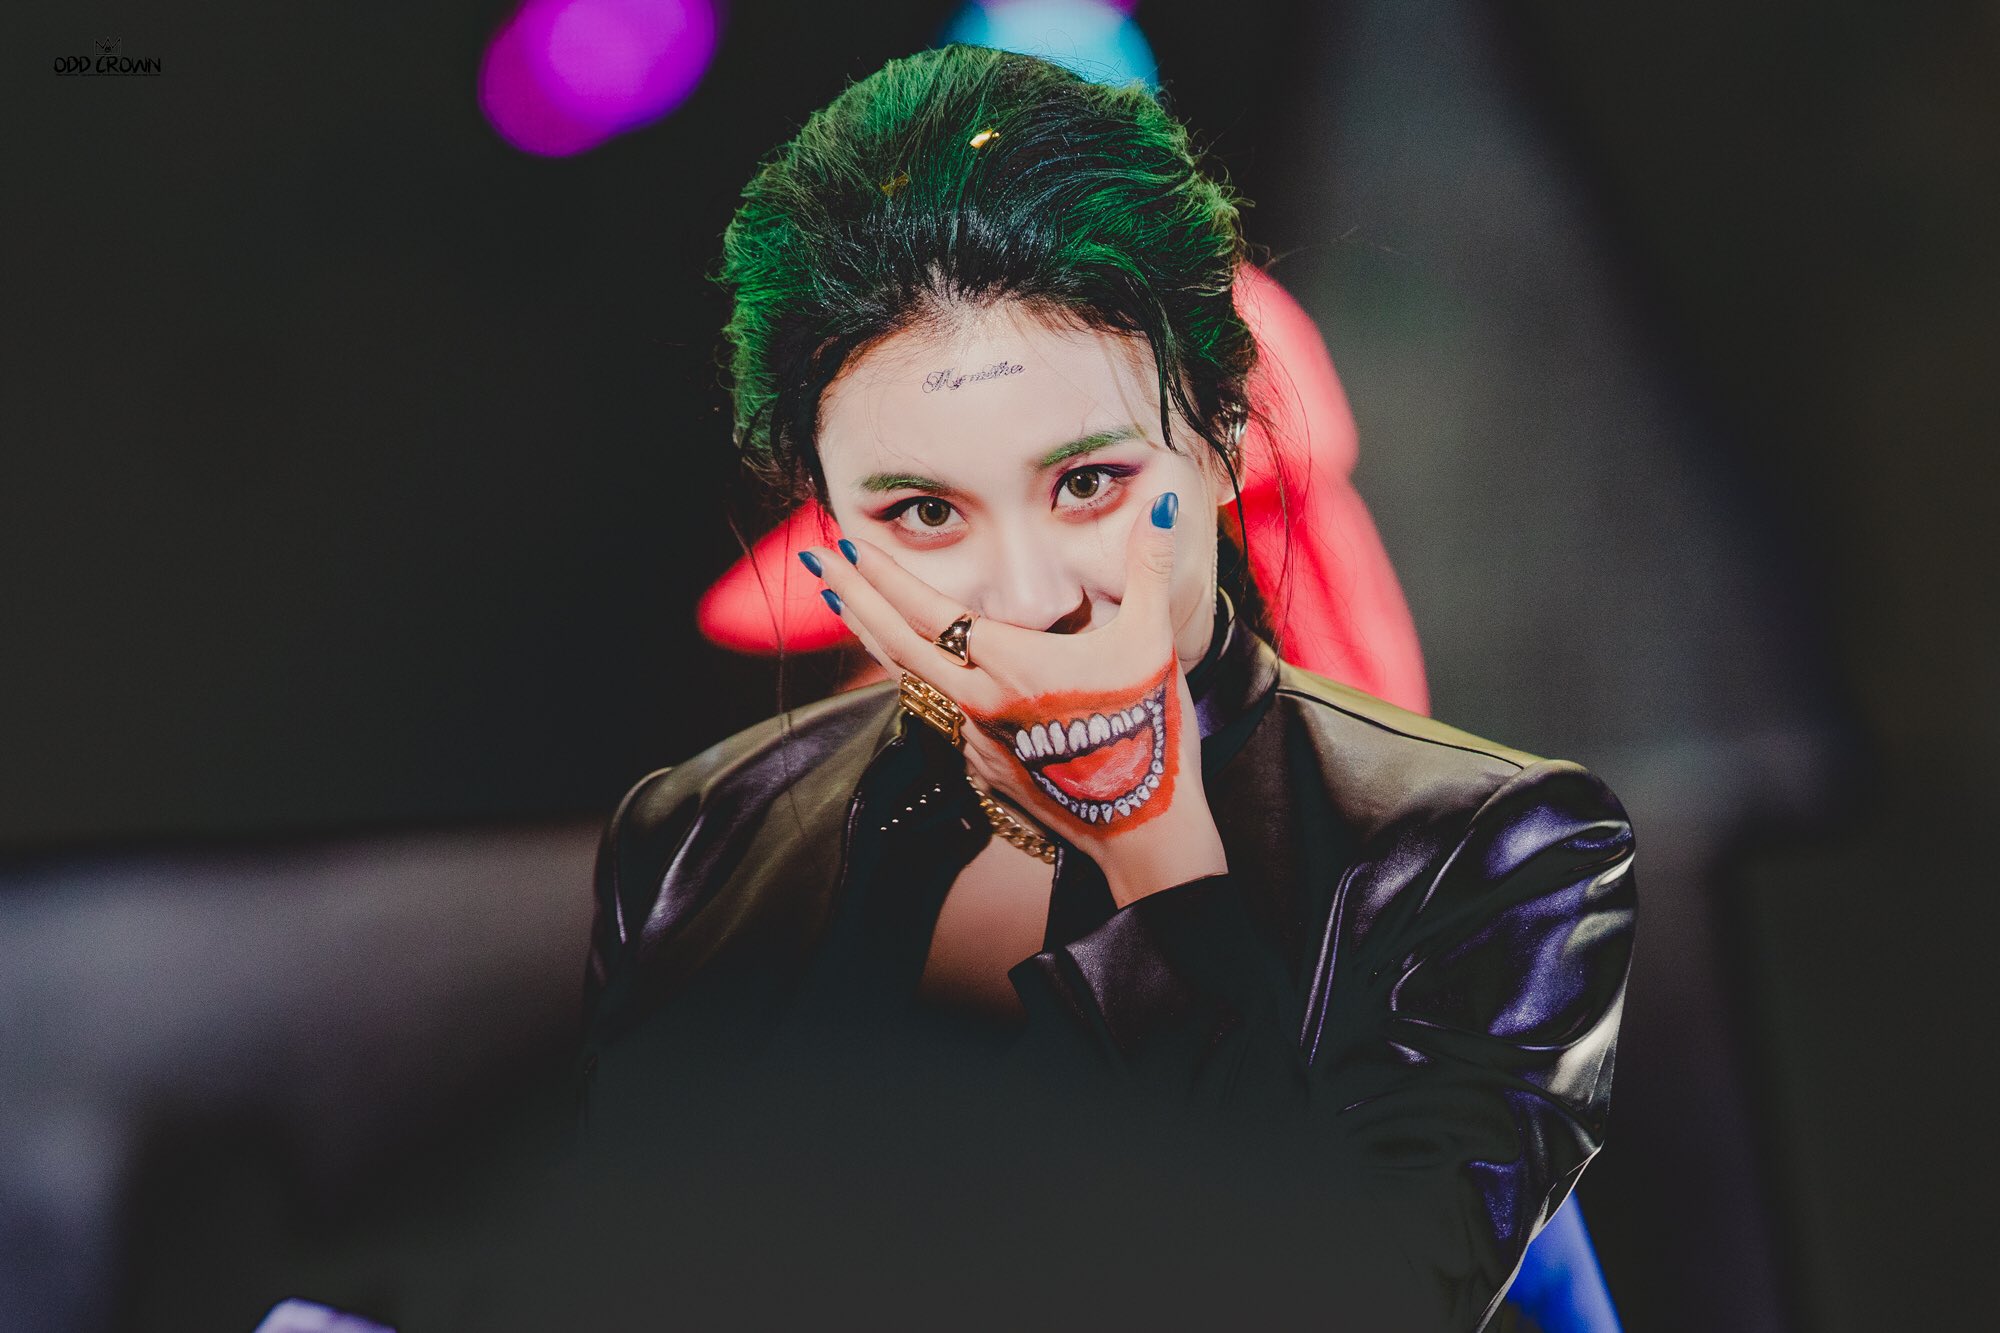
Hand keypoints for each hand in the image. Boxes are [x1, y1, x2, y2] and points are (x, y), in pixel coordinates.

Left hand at [800, 492, 1224, 904]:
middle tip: (815, 563)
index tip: (847, 546)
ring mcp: (976, 741)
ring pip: (909, 682)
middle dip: (852, 598)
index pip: (930, 610)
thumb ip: (1150, 568)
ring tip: (846, 608)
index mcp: (1012, 665)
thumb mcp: (1154, 643)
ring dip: (874, 640)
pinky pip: (940, 716)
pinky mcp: (983, 770)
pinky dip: (915, 684)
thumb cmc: (1151, 735)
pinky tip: (909, 671)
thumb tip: (1164, 507)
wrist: (1145, 829)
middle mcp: (980, 702)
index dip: (884, 576)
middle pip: (896, 644)